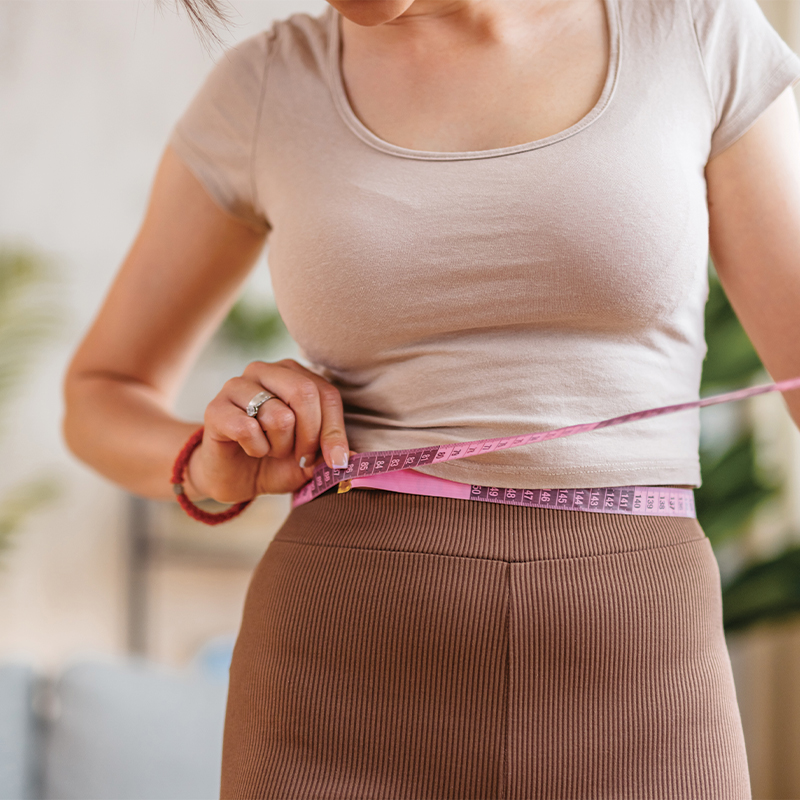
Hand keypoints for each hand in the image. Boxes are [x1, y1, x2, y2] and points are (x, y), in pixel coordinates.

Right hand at [185, 359, 350, 502]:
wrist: (234, 478)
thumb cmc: (276, 461)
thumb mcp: (312, 460)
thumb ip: (332, 453)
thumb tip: (356, 458)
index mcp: (294, 374)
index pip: (327, 394)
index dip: (335, 432)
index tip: (335, 461)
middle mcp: (266, 371)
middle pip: (304, 394)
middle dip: (309, 438)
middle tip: (300, 457)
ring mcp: (237, 385)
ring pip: (279, 416)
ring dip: (280, 446)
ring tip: (270, 450)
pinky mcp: (215, 407)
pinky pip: (248, 429)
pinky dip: (255, 449)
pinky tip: (249, 449)